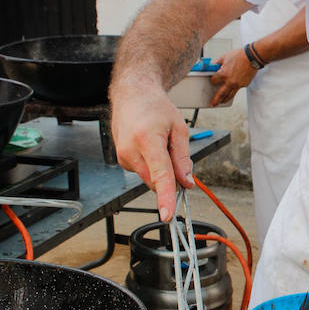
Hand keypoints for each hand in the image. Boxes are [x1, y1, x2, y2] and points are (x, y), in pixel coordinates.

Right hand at [111, 84, 193, 222]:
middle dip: (170, 176)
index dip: (164, 198)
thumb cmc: (156, 108)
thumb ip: (183, 159)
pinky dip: (151, 165)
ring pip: (150, 178)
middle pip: (156, 180)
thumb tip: (187, 183)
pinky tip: (149, 145)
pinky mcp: (121, 160)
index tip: (167, 215)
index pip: (159, 175)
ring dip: (160, 169)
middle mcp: (131, 150)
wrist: (132, 94)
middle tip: (174, 153)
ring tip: (158, 143)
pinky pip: (143, 172)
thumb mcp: (179, 129)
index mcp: (147, 140)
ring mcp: (123, 156)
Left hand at [210, 47, 255, 106]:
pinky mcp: (244, 85)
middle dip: (216, 100)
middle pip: (221, 94)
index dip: (212, 80)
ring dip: (224, 100)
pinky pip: (237, 89)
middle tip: (212, 104)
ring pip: (230, 95)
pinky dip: (234, 90)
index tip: (213, 80)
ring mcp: (238, 85)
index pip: (214, 81)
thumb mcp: (225, 57)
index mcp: (224, 74)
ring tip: (221, 102)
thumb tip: (213, 66)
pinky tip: (232, 89)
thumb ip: (217, 63)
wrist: (252, 57)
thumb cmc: (239, 56)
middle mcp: (230, 82)